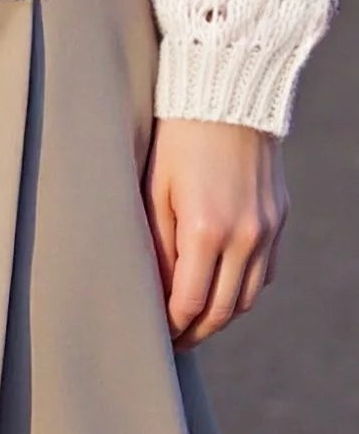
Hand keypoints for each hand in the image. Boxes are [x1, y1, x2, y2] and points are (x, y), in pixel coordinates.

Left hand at [143, 116, 288, 349]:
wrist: (226, 93)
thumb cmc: (176, 136)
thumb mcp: (154, 186)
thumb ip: (155, 241)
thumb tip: (153, 287)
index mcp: (205, 230)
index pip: (190, 303)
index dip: (172, 326)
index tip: (156, 334)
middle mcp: (244, 237)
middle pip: (224, 310)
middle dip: (197, 331)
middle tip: (175, 340)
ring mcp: (267, 230)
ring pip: (248, 297)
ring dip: (223, 314)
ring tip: (196, 317)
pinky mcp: (279, 219)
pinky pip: (265, 271)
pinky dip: (244, 286)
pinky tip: (223, 284)